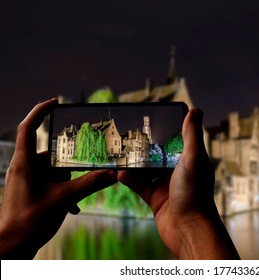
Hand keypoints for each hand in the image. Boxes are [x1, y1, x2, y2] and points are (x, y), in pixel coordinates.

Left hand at [0, 98, 117, 258]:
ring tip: (76, 199)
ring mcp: (26, 181)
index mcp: (25, 163)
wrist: (11, 248)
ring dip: (67, 183)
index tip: (56, 102)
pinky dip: (62, 192)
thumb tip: (112, 174)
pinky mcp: (29, 191)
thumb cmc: (29, 221)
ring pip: (53, 172)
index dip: (41, 111)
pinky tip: (71, 207)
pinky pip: (50, 184)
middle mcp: (23, 168)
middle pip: (50, 155)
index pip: (29, 128)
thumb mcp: (63, 199)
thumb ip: (90, 183)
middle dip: (68, 166)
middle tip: (85, 168)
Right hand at [118, 108, 239, 258]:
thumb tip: (195, 110)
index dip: (166, 130)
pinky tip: (119, 173)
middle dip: (145, 146)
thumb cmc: (195, 193)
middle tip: (128, 135)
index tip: (151, 119)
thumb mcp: (193, 159)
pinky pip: (139, 185)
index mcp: (191, 160)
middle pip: (159, 154)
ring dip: (134, 163)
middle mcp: (179, 172)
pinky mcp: (155, 198)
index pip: (177, 140)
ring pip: (147, 169)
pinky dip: (129, 180)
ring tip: (119, 152)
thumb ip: (192, 135)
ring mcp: (166, 185)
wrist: (188, 229)